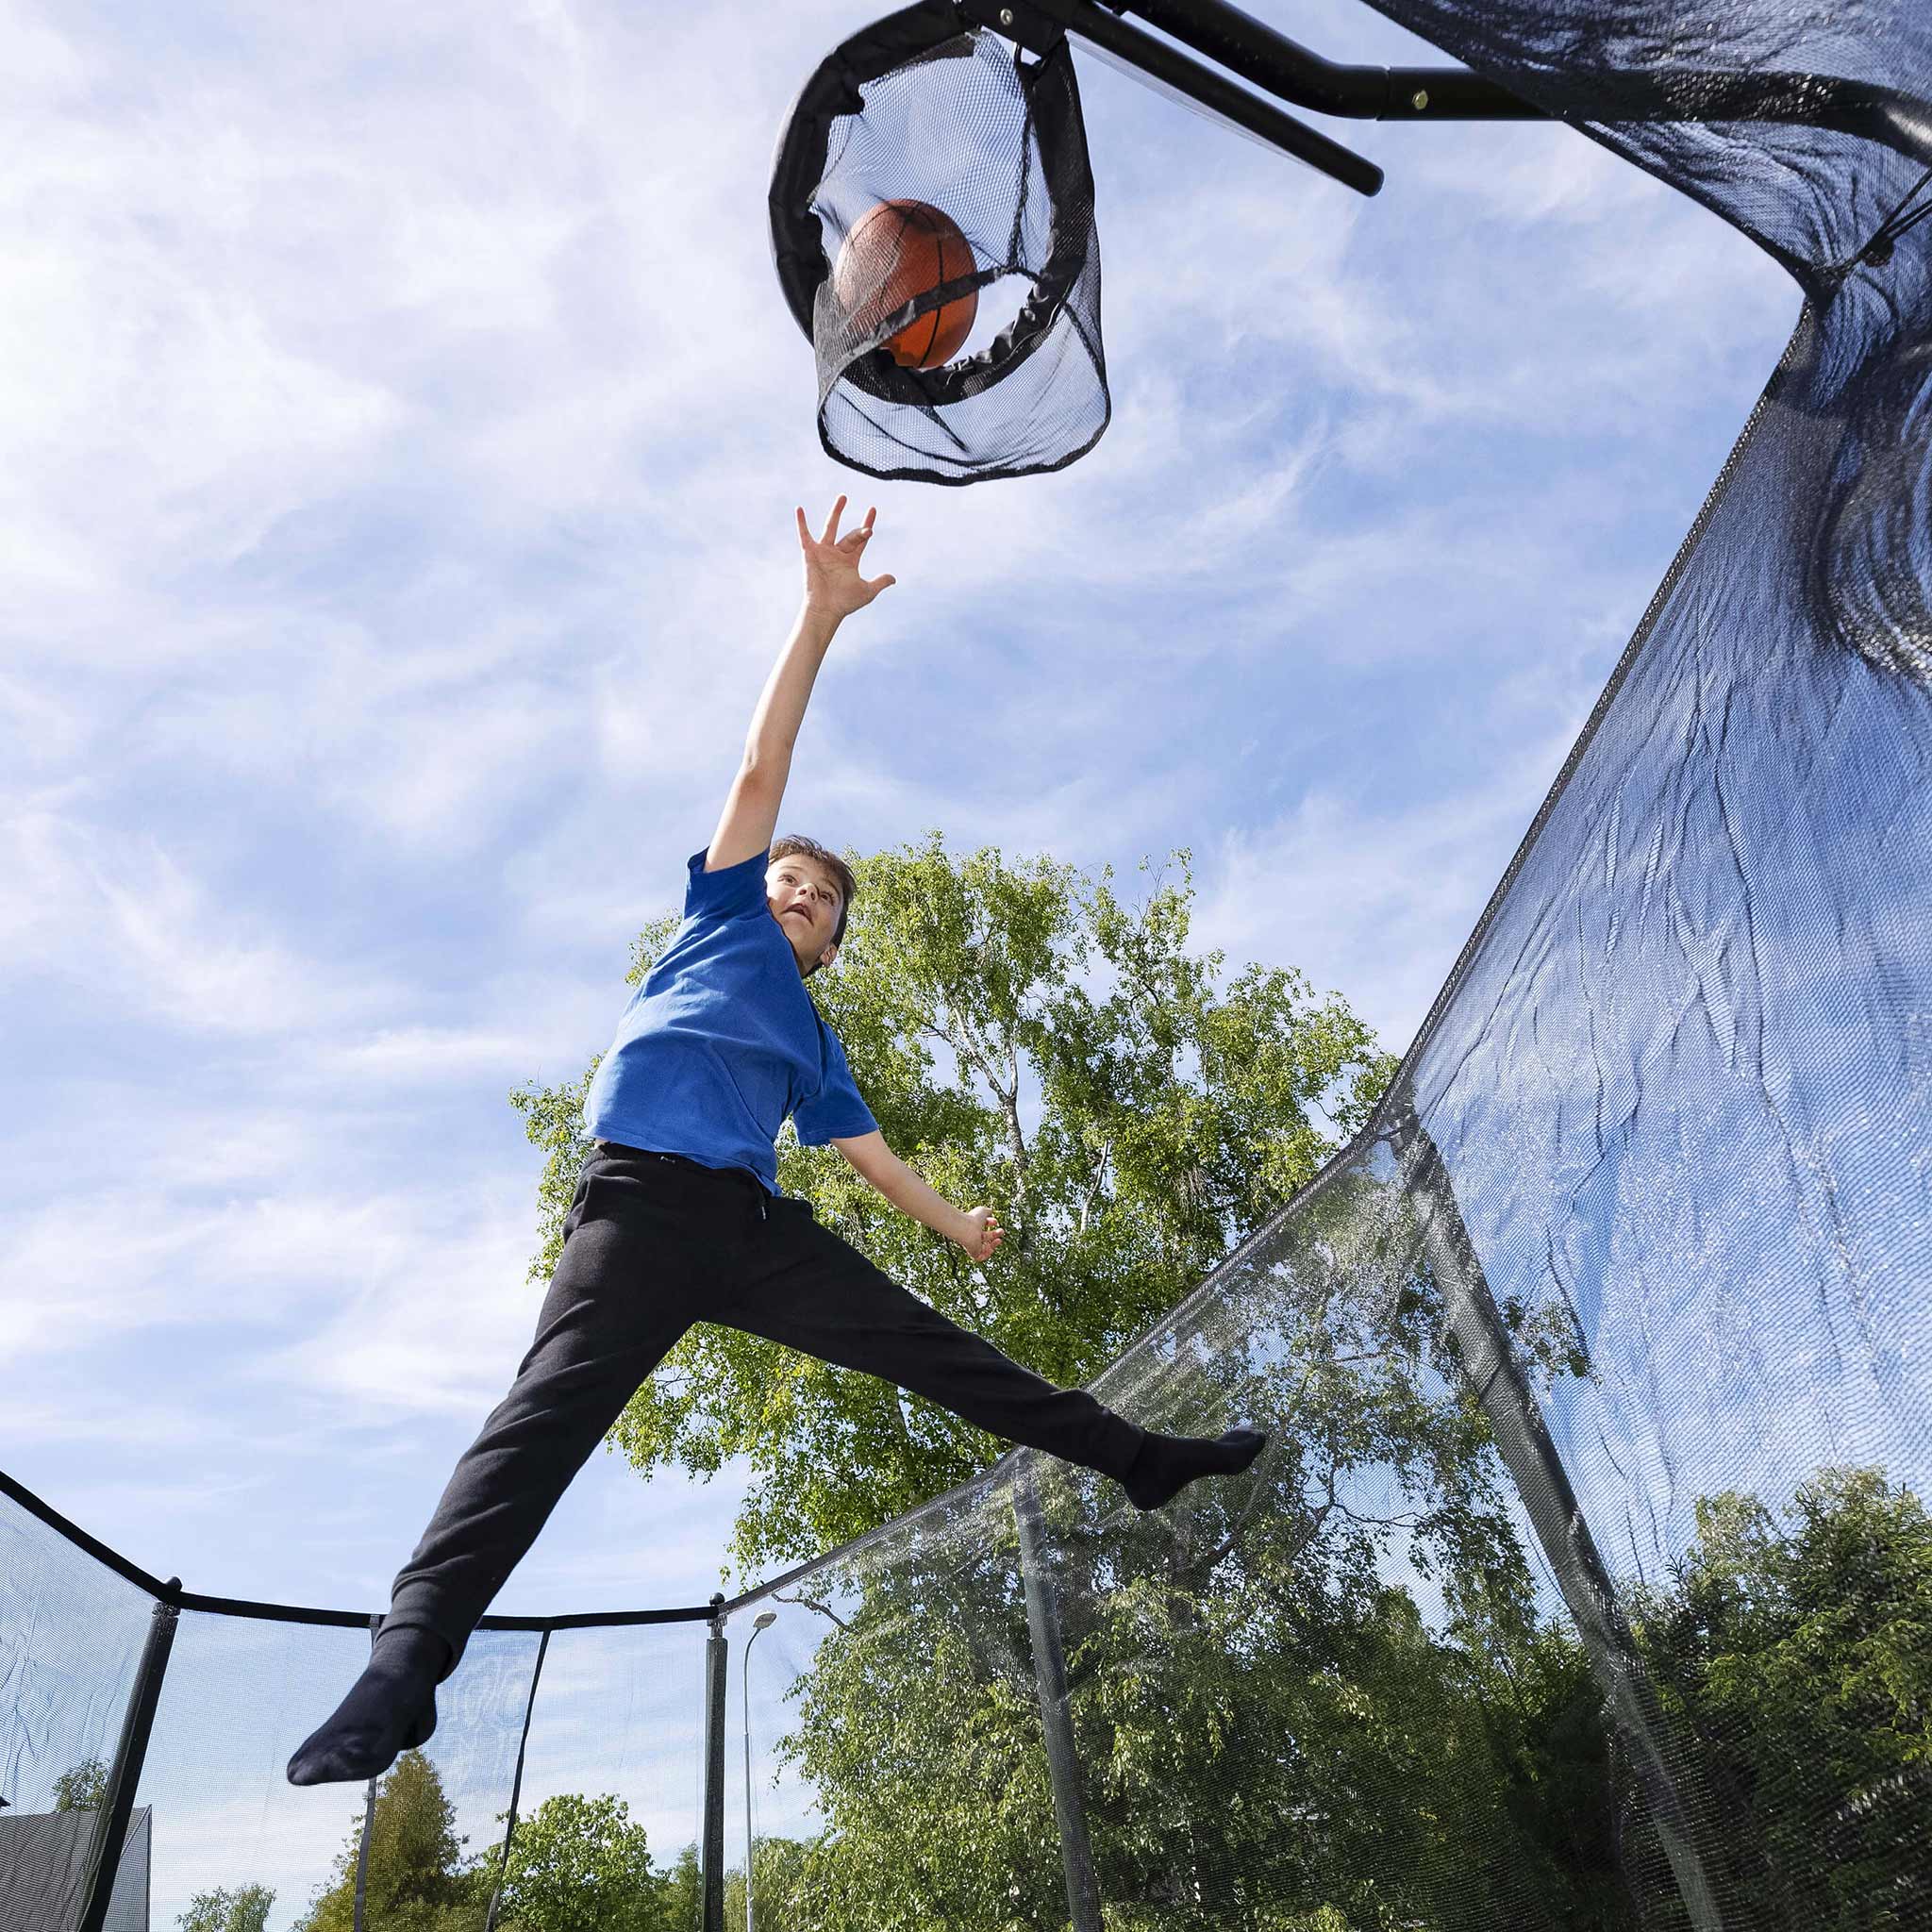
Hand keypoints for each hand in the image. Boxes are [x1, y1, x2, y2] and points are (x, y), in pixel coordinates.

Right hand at [798, 495, 894, 620]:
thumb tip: (893, 578)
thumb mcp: (867, 591)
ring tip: (844, 497)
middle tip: (869, 529)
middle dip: (860, 531)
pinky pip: (804, 535)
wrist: (826, 609)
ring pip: (831, 527)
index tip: (872, 510)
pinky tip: (799, 509)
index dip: (867, 526)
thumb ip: (880, 582)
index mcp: (850, 560)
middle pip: (851, 535)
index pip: (861, 539)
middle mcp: (837, 553)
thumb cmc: (845, 602)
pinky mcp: (810, 553)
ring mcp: (823, 552)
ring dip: (837, 513)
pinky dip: (801, 523)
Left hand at [955, 1206, 1003, 1263]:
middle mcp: (972, 1236)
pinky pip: (981, 1257)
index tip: (995, 1221)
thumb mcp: (982, 1211)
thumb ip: (987, 1211)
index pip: (983, 1226)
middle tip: (1002, 1231)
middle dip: (995, 1234)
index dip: (990, 1223)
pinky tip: (992, 1248)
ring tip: (999, 1240)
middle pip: (986, 1237)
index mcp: (973, 1226)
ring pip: (985, 1247)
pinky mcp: (973, 1253)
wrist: (966, 1229)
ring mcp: (972, 1245)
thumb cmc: (973, 1219)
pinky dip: (988, 1254)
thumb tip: (991, 1211)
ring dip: (994, 1244)